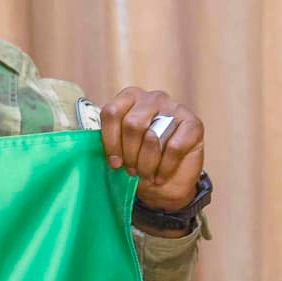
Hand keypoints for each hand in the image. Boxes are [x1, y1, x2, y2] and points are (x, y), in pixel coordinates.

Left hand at [98, 87, 204, 225]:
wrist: (166, 182)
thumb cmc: (137, 161)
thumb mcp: (117, 149)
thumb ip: (106, 140)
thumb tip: (87, 146)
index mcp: (130, 97)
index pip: (112, 112)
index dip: (110, 141)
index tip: (114, 162)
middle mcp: (153, 98)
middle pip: (132, 124)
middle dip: (129, 154)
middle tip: (132, 171)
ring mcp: (176, 109)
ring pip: (152, 136)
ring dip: (145, 163)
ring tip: (145, 174)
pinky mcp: (194, 124)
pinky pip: (173, 147)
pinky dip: (164, 168)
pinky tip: (161, 176)